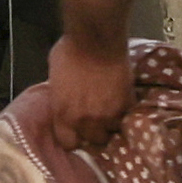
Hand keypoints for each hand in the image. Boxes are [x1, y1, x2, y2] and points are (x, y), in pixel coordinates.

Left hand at [38, 29, 138, 146]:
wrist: (96, 39)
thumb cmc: (69, 51)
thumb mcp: (54, 76)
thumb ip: (60, 95)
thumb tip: (64, 97)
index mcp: (63, 114)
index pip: (68, 143)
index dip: (72, 137)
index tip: (75, 131)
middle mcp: (85, 121)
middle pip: (93, 141)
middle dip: (94, 132)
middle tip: (95, 120)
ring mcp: (108, 115)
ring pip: (112, 131)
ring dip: (111, 123)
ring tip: (110, 111)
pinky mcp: (126, 104)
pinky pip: (127, 115)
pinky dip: (124, 109)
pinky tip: (121, 99)